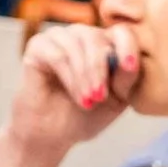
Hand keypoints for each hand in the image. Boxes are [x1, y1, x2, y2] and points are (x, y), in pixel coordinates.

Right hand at [0, 23, 139, 166]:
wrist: (53, 134)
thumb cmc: (86, 115)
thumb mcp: (117, 98)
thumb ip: (126, 77)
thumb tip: (131, 61)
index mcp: (104, 44)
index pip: (121, 32)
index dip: (128, 46)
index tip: (129, 68)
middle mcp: (80, 35)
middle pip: (96, 37)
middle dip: (100, 69)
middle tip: (100, 97)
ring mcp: (57, 38)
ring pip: (76, 43)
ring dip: (85, 75)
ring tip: (88, 101)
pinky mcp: (36, 46)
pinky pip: (57, 55)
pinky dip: (70, 77)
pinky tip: (76, 96)